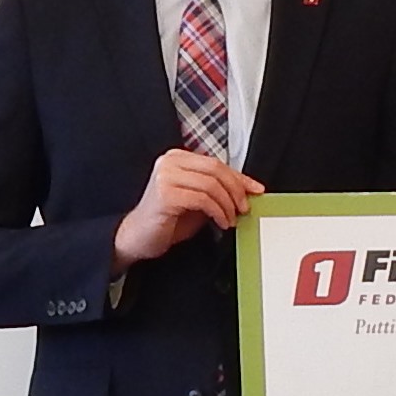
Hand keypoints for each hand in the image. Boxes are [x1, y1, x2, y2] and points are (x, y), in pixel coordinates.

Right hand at [113, 147, 256, 266]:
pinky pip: (203, 199)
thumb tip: (246, 190)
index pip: (216, 163)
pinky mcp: (166, 193)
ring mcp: (166, 176)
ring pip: (212, 184)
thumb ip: (217, 191)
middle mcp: (170, 162)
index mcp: (178, 158)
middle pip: (216, 170)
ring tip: (229, 219)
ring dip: (227, 205)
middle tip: (244, 208)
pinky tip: (220, 222)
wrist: (138, 237)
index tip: (256, 190)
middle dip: (236, 190)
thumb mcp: (198, 201)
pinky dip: (217, 212)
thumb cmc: (167, 220)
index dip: (240, 177)